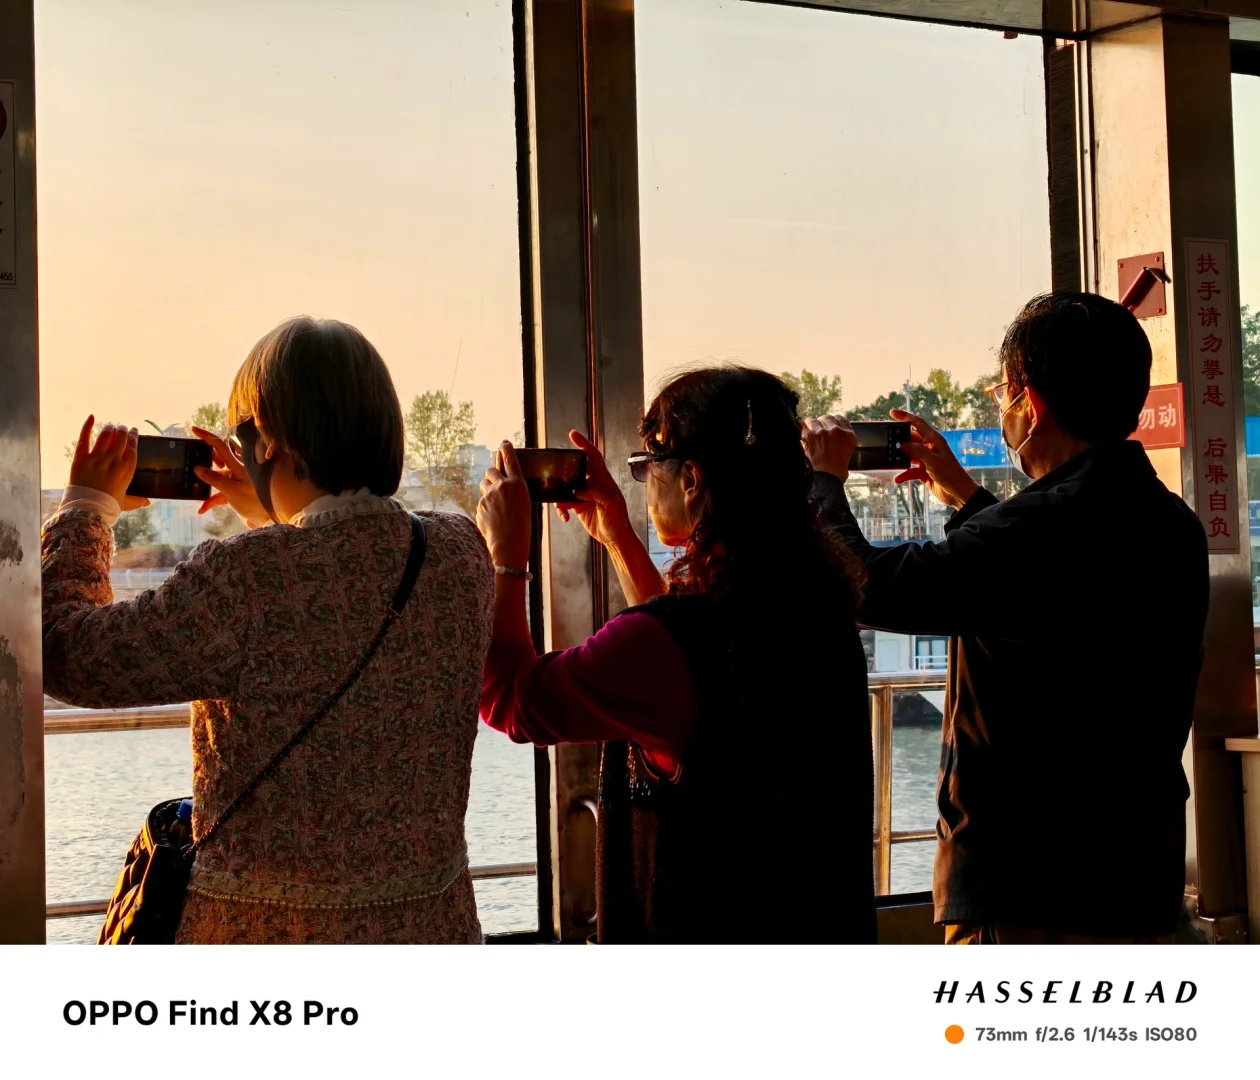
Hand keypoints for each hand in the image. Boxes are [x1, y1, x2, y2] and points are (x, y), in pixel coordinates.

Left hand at [68, 417, 149, 510]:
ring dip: (109, 429)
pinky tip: (91, 417)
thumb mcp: (126, 503)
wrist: (88, 509)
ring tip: (110, 427)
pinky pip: (84, 438)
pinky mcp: (81, 458)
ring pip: (105, 435)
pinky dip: (87, 426)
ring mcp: (97, 458)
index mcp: (127, 469)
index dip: (133, 437)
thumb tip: (148, 502)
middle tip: (122, 428)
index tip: (134, 432)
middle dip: (122, 430)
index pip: (132, 447)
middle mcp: (114, 460)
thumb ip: (137, 500)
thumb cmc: (109, 506)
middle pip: (120, 437)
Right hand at [191, 425, 269, 528]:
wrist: (266, 521)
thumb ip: (214, 478)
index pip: (221, 445)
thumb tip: (197, 468)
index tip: (193, 429)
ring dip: (205, 484)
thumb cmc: (253, 502)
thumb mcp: (231, 490)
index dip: (207, 436)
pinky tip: (201, 510)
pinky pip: (217, 494)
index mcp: (238, 465)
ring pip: (215, 477)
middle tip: (191, 460)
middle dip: (204, 460)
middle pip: (216, 459)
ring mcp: (234, 482)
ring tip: (193, 487)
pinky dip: (209, 501)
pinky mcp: (233, 494)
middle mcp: (236, 470)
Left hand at [476, 441, 531, 568]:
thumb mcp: (523, 503)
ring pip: (484, 484)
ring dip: (487, 489)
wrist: (509, 543)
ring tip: (495, 504)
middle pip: (491, 470)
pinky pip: (481, 501)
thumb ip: (512, 491)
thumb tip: (499, 484)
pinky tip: (493, 519)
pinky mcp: (480, 505)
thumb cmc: (521, 526)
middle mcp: (503, 485)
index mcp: (518, 484)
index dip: (506, 449)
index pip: (510, 460)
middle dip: (491, 474)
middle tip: (494, 481)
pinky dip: (485, 507)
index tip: (504, 442)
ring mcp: (489, 495)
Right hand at [554, 430, 633, 549]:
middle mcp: (593, 484)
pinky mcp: (578, 506)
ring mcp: (584, 495)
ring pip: (566, 487)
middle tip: (553, 469)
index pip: (593, 457)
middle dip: (564, 469)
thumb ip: (597, 493)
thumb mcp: (611, 505)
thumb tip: (579, 490)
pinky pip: (564, 502)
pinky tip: (565, 518)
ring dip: (560, 496)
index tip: (572, 435)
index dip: (584, 444)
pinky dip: (561, 509)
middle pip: (575, 469)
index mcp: (603, 480)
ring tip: (562, 507)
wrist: (615, 538)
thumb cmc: (618, 520)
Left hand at [801, 415, 856, 482]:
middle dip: (823, 423)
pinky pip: (803, 424)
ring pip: (814, 420)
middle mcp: (836, 430)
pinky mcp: (809, 435)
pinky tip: (803, 432)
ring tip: (811, 434)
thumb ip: (844, 440)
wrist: (826, 479)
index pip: (841, 420)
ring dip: (812, 426)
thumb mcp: (848, 453)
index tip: (831, 426)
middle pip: (828, 418)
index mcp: (848, 435)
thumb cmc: (837, 471)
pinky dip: (802, 427)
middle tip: (820, 432)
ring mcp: (821, 432)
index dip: (835, 423)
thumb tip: (835, 435)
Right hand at [889, 409, 980, 509]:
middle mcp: (929, 447)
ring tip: (888, 459)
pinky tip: (897, 479)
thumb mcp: (933, 461)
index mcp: (934, 440)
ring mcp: (926, 460)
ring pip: (909, 455)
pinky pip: (910, 471)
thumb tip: (902, 444)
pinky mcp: (923, 472)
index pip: (918, 423)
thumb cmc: (950, 474)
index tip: (892, 413)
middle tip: (885, 440)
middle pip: (910, 439)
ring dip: (900, 458)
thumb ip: (917, 451)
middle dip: (899, 440)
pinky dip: (904, 475)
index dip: (905, 417)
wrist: (958, 493)